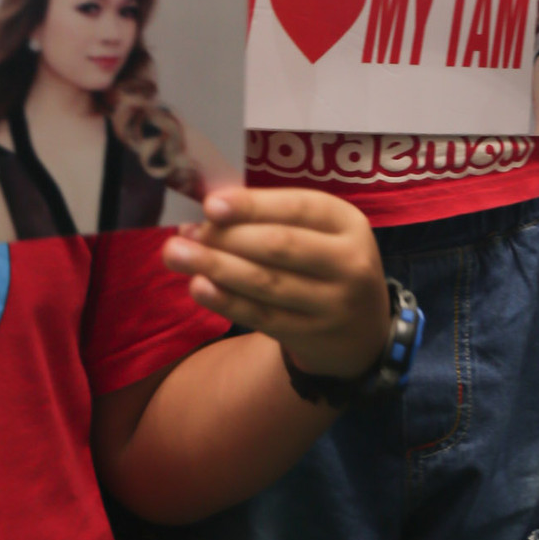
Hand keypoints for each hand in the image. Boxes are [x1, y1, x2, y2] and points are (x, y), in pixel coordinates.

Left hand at [162, 185, 390, 380]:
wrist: (362, 332)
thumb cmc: (326, 264)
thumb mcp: (320, 233)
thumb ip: (274, 217)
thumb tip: (209, 210)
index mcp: (348, 222)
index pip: (299, 208)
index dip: (253, 205)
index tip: (211, 205)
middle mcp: (348, 261)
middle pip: (280, 246)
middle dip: (227, 237)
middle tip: (186, 233)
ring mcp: (333, 302)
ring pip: (267, 282)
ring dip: (216, 267)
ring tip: (176, 255)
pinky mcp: (312, 334)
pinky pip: (262, 316)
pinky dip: (226, 301)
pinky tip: (198, 287)